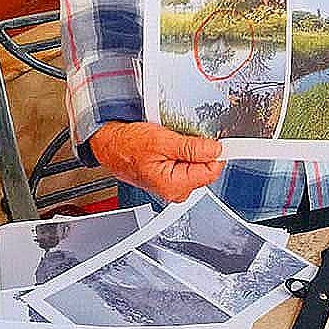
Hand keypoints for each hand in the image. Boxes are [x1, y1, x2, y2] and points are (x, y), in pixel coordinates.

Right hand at [90, 121, 224, 201]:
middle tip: (183, 137)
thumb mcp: (163, 141)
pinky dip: (183, 152)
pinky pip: (187, 164)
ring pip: (197, 165)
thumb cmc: (128, 145)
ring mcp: (173, 185)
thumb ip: (192, 148)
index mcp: (175, 186)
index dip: (215, 152)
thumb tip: (215, 150)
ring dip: (190, 150)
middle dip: (200, 151)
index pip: (212, 171)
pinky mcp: (171, 178)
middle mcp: (175, 191)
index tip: (218, 139)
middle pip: (205, 168)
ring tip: (173, 141)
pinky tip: (171, 146)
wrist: (110, 144)